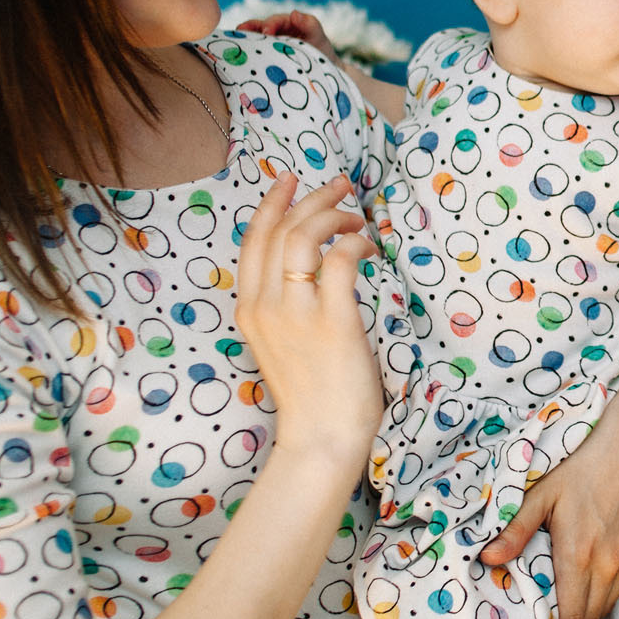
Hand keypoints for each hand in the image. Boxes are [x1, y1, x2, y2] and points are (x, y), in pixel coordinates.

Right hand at [233, 174, 381, 474]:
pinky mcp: (332, 322)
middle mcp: (265, 306)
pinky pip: (340, 261)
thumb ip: (285, 307)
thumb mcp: (281, 343)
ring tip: (356, 218)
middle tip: (340, 187)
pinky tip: (370, 249)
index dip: (272, 204)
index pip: (254, 241)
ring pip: (305, 237)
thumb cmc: (312, 393)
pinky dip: (356, 244)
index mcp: (249, 310)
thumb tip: (313, 269)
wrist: (321, 438)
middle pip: (281, 230)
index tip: (290, 180)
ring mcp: (296, 313)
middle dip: (311, 199)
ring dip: (333, 216)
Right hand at [239, 9, 337, 57]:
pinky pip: (254, 52)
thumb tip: (294, 13)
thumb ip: (310, 25)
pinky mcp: (265, 56)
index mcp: (288, 23)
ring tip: (233, 41)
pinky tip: (238, 56)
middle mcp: (276, 31)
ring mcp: (269, 44)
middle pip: (259, 27)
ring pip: (254, 38)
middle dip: (251, 29)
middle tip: (242, 33)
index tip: (267, 31)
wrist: (322, 72)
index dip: (270, 24)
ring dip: (244, 39)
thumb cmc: (321, 51)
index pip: (276, 20)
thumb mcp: (318, 37)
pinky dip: (246, 52)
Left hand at [478, 382, 618, 618]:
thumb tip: (487, 559)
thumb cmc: (579, 459)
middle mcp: (609, 561)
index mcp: (580, 553)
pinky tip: (589, 594)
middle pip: (592, 618)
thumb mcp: (540, 493)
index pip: (573, 618)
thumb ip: (515, 530)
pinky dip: (606, 599)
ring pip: (610, 604)